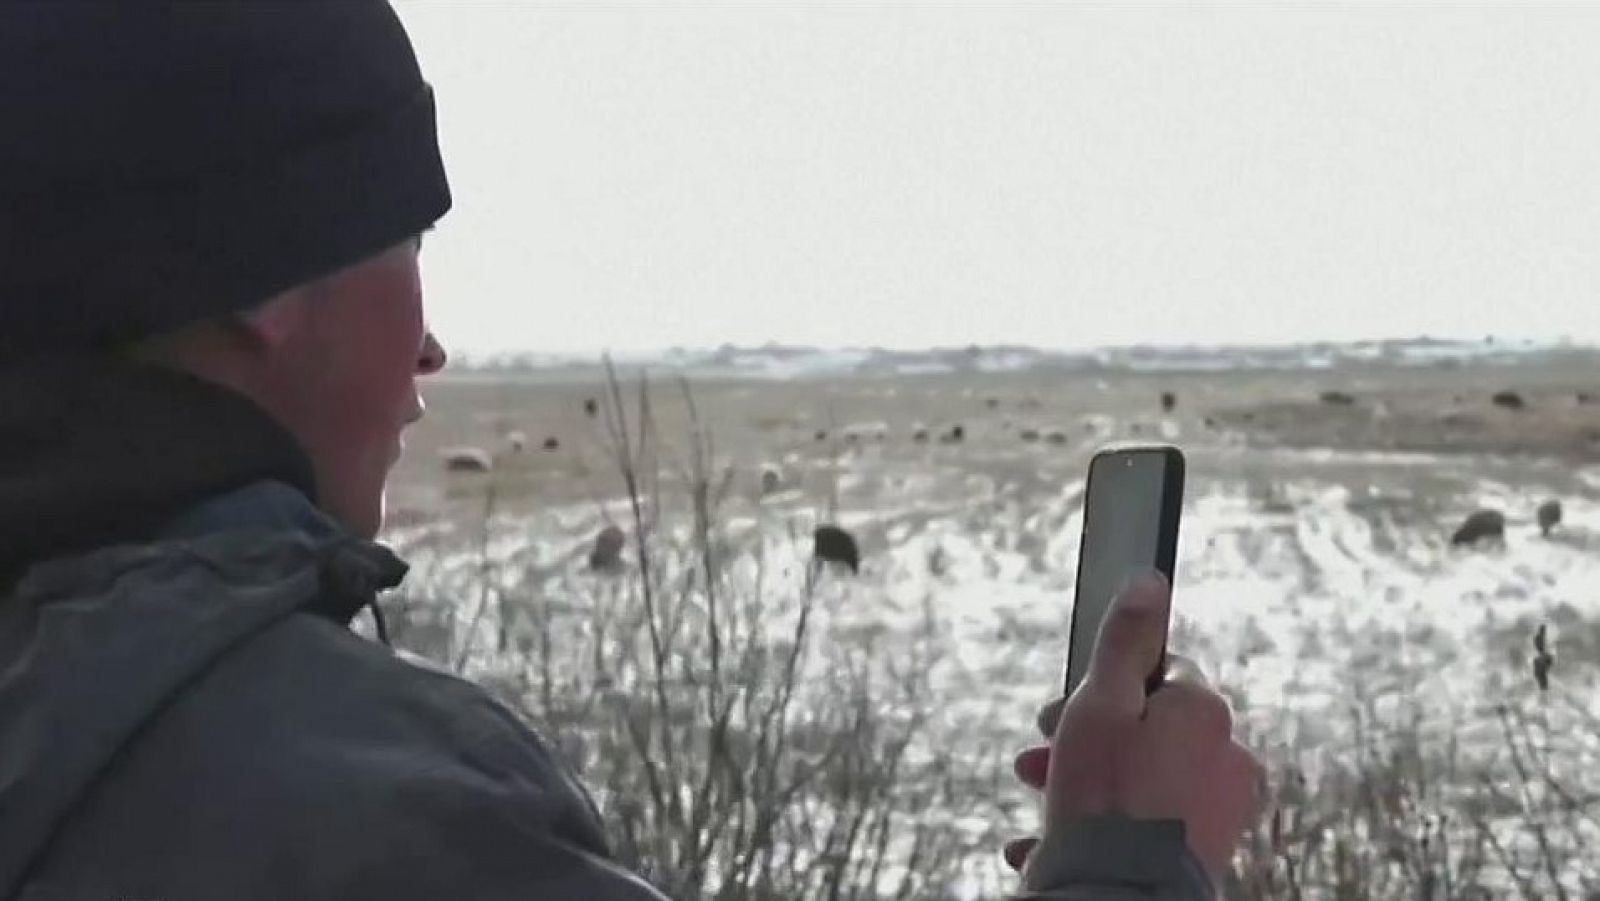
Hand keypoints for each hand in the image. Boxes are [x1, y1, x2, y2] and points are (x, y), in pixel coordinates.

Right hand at [1004, 572, 1265, 885]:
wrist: (1122, 894)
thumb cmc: (1104, 800)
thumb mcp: (1100, 703)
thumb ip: (1124, 641)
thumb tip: (1149, 580)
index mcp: (1205, 711)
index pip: (1157, 671)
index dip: (1101, 686)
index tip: (1060, 713)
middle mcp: (1227, 756)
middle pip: (1149, 727)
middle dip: (1088, 738)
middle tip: (1039, 757)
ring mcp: (1222, 809)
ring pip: (1147, 775)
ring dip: (1091, 780)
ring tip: (1043, 802)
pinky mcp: (1208, 852)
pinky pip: (1151, 823)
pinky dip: (1109, 825)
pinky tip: (1060, 839)